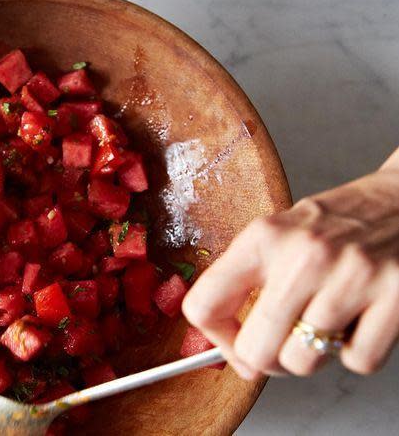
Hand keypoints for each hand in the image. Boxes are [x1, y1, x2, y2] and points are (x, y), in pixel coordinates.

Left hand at [183, 148, 398, 378]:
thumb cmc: (339, 222)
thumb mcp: (280, 234)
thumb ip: (249, 281)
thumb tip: (231, 348)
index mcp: (264, 237)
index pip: (205, 303)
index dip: (214, 336)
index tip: (229, 341)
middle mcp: (304, 255)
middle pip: (255, 348)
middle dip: (264, 360)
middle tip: (278, 345)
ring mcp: (352, 277)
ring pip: (303, 362)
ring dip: (311, 356)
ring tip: (322, 326)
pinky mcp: (396, 297)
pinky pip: (358, 362)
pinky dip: (356, 354)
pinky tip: (359, 321)